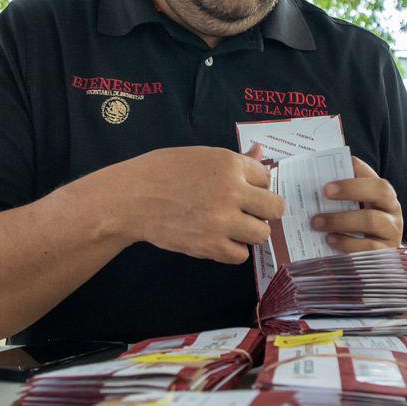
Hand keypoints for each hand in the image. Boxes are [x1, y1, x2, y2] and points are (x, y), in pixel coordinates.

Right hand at [111, 145, 285, 263]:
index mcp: (228, 164)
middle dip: (264, 210)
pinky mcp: (210, 246)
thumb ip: (235, 159)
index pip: (265, 177)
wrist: (131, 199)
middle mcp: (231, 191)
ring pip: (261, 233)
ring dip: (250, 231)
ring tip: (232, 226)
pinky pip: (241, 254)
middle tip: (248, 211)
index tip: (242, 189)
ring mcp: (222, 221)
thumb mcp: (200, 156)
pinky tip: (219, 238)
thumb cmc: (161, 172)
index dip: (255, 184)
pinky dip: (233, 249)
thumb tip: (260, 151)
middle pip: (274, 207)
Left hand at [312, 156, 402, 252]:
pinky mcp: (386, 253)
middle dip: (350, 189)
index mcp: (384, 194)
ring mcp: (392, 231)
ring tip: (317, 222)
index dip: (358, 169)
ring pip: (372, 220)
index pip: (373, 174)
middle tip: (325, 191)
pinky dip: (347, 243)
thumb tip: (316, 185)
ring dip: (341, 220)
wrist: (381, 264)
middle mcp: (392, 209)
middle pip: (379, 191)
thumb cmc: (363, 230)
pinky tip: (330, 240)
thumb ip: (344, 198)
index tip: (334, 168)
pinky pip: (368, 247)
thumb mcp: (357, 210)